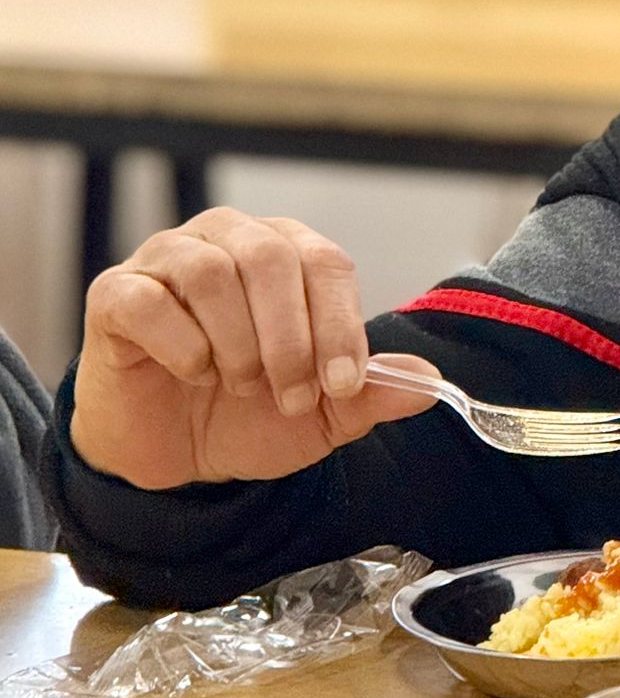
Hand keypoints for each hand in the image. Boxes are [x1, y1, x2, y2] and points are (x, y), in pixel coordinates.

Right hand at [71, 208, 440, 488]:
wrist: (175, 458)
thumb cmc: (248, 416)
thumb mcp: (322, 414)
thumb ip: (372, 393)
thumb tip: (428, 380)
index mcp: (286, 253)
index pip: (325, 262)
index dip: (340, 325)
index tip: (343, 385)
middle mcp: (227, 239)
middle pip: (270, 259)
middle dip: (291, 340)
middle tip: (291, 397)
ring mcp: (166, 260)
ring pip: (210, 274)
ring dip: (237, 346)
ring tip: (239, 385)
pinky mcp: (115, 293)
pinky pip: (148, 301)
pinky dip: (182, 347)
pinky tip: (192, 373)